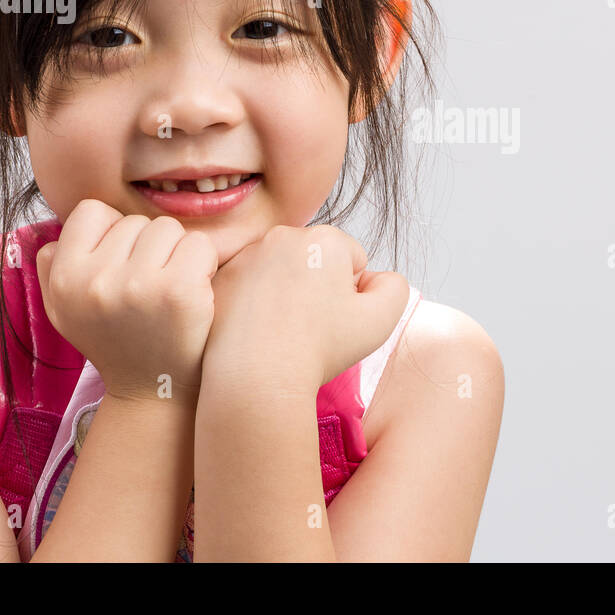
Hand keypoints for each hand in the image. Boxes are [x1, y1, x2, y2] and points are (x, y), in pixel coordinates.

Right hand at [35, 199, 218, 403]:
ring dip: (177, 252)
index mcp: (65, 279)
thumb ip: (53, 267)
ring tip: (170, 287)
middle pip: (136, 221)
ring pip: (168, 228)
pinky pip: (198, 244)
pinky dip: (204, 262)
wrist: (154, 391)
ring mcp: (138, 285)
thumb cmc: (115, 340)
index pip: (92, 211)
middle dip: (148, 247)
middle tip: (151, 284)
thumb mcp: (64, 310)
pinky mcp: (179, 291)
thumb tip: (59, 232)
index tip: (124, 262)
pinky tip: (195, 291)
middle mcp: (96, 280)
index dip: (113, 231)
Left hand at [203, 224, 409, 394]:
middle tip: (311, 324)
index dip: (351, 292)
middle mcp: (282, 236)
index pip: (352, 259)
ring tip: (284, 330)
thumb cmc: (320, 349)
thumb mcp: (382, 319)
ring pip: (280, 270)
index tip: (335, 317)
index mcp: (324, 239)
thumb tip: (376, 278)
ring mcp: (245, 256)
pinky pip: (249, 284)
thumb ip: (394, 286)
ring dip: (286, 291)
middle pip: (314, 259)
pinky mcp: (219, 278)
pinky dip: (255, 302)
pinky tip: (259, 330)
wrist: (258, 378)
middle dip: (318, 285)